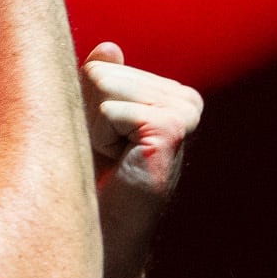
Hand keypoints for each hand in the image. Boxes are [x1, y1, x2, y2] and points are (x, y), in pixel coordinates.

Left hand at [84, 41, 201, 206]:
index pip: (104, 66)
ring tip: (117, 159)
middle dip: (92, 116)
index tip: (108, 142)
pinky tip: (123, 164)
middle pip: (102, 74)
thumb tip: (109, 47)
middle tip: (111, 154)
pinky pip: (110, 110)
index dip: (90, 106)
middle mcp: (186, 99)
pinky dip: (103, 140)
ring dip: (96, 129)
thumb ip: (102, 80)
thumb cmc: (100, 177)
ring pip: (103, 89)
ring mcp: (185, 112)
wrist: (109, 231)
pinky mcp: (173, 127)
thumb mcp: (94, 119)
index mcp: (172, 92)